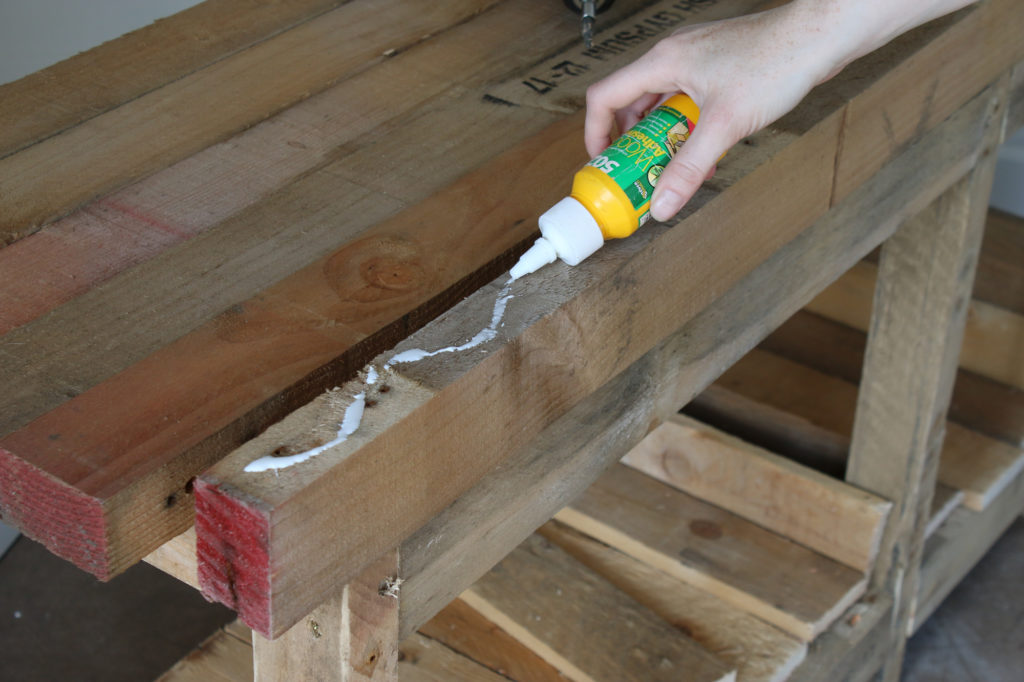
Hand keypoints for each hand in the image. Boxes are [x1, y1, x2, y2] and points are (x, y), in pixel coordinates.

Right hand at [585, 4, 843, 220]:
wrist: (822, 35)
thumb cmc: (777, 60)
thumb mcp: (725, 125)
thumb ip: (689, 168)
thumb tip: (663, 203)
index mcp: (663, 61)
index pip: (605, 97)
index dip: (595, 132)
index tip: (604, 162)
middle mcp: (674, 56)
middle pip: (632, 104)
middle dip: (634, 143)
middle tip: (641, 172)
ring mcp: (696, 60)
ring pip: (662, 104)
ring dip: (664, 138)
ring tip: (676, 166)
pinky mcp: (718, 67)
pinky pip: (688, 101)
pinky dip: (689, 128)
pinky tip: (708, 149)